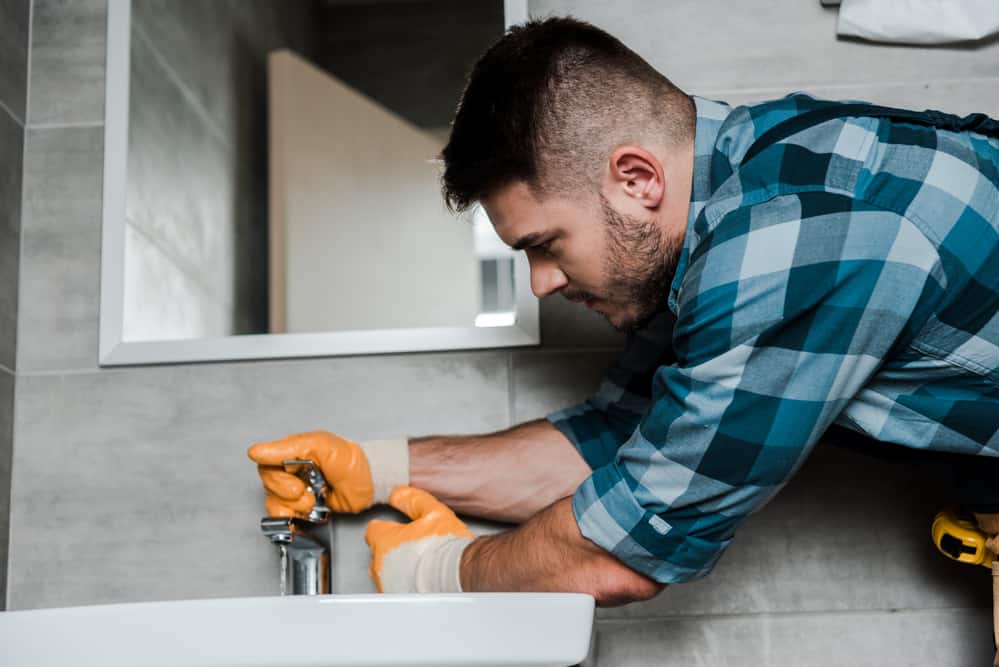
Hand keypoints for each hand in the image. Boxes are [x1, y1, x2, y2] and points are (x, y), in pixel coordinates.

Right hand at [247, 431, 374, 515]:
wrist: (369, 484)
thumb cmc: (351, 461)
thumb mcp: (320, 445)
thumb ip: (286, 448)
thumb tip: (256, 451)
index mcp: (291, 453)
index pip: (266, 465)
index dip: (276, 477)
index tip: (294, 482)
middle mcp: (290, 472)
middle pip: (268, 487)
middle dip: (287, 493)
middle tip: (306, 492)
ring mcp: (296, 491)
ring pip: (273, 503)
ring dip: (293, 507)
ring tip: (312, 502)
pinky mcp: (303, 508)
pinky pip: (284, 517)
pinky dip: (292, 519)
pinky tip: (306, 513)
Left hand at [365, 486, 475, 592]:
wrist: (459, 575)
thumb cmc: (446, 546)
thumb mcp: (433, 512)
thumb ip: (412, 501)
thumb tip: (398, 493)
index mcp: (385, 540)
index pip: (373, 530)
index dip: (386, 528)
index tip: (398, 530)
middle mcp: (380, 565)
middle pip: (377, 554)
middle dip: (391, 550)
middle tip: (413, 548)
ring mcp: (387, 585)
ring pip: (384, 574)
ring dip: (396, 570)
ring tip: (418, 566)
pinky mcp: (397, 601)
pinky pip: (394, 591)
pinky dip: (403, 587)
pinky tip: (419, 582)